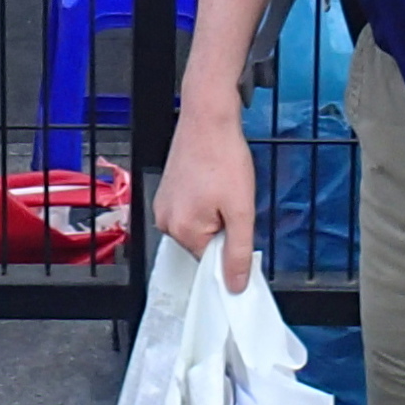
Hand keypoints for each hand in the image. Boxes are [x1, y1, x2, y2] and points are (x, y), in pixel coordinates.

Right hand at [153, 105, 263, 292]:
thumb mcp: (241, 210)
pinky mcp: (167, 191)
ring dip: (214, 214)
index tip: (239, 225)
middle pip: (202, 244)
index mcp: (182, 231)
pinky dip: (204, 202)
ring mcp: (163, 204)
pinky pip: (189, 210)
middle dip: (221, 228)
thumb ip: (238, 252)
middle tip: (232, 201)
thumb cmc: (224, 158)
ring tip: (222, 187)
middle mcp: (166, 221)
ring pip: (197, 226)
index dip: (230, 246)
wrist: (208, 117)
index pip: (210, 262)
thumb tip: (234, 286)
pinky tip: (212, 182)